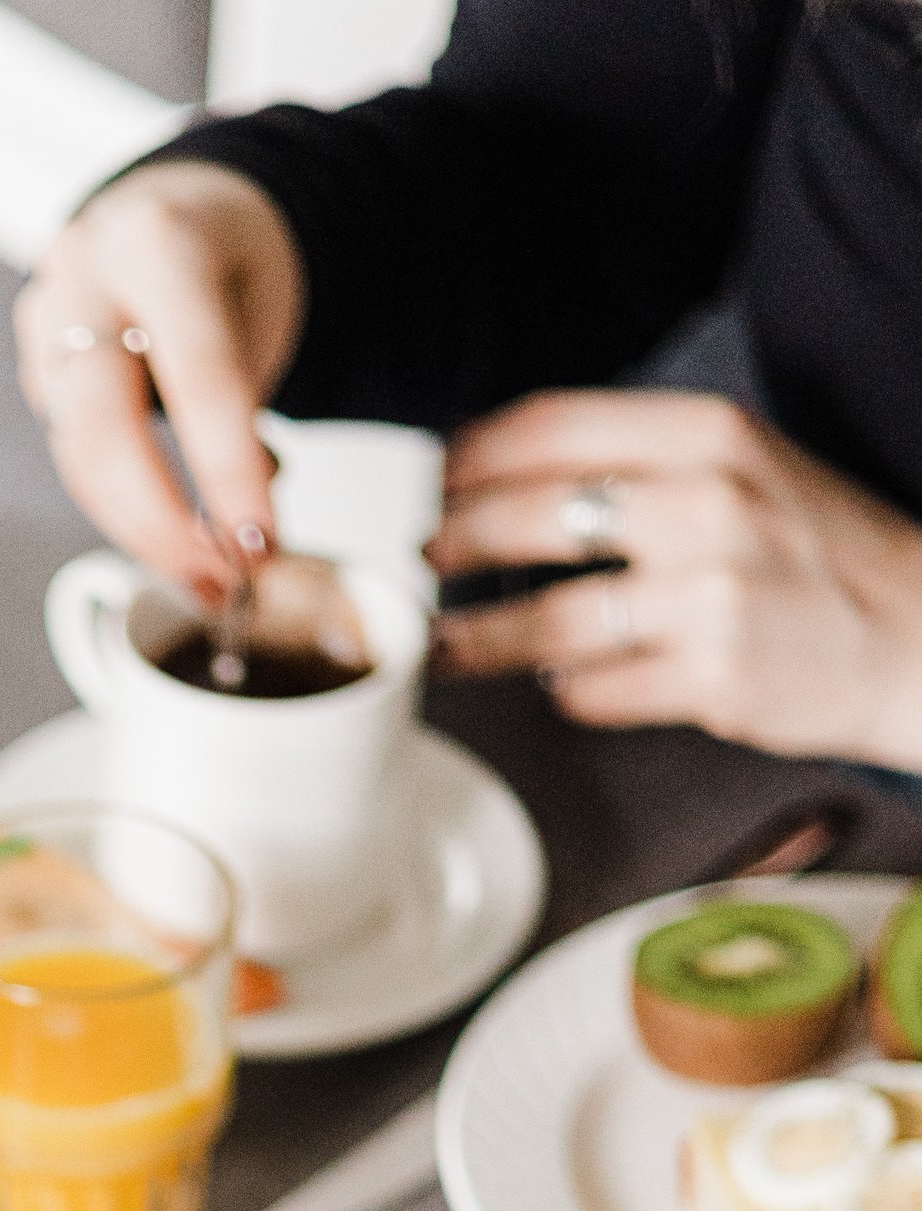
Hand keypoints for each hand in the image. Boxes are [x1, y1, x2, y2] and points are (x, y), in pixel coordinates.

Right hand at [15, 164, 305, 597]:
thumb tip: (242, 532)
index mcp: (158, 241)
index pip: (197, 377)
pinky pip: (77, 455)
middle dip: (164, 526)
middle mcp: (84, 276)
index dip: (228, 473)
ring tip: (209, 576)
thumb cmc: (228, 255)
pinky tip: (177, 526)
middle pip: (106, 433)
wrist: (171, 204)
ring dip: (146, 532)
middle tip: (220, 584)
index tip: (261, 547)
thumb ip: (248, 405)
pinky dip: (128, 503)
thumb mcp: (264, 303)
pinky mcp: (34, 365)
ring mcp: (45, 321)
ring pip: (83, 458)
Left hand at [430, 391, 921, 772]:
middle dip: (457, 542)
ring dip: (479, 638)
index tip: (441, 479)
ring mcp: (709, 596)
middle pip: (530, 517)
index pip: (552, 426)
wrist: (917, 628)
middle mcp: (707, 505)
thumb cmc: (815, 549)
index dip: (475, 456)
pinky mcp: (710, 679)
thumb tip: (512, 463)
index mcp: (709, 434)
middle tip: (431, 558)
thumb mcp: (742, 464)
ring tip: (448, 644)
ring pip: (546, 621)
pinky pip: (592, 691)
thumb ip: (640, 457)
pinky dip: (565, 691)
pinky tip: (563, 682)